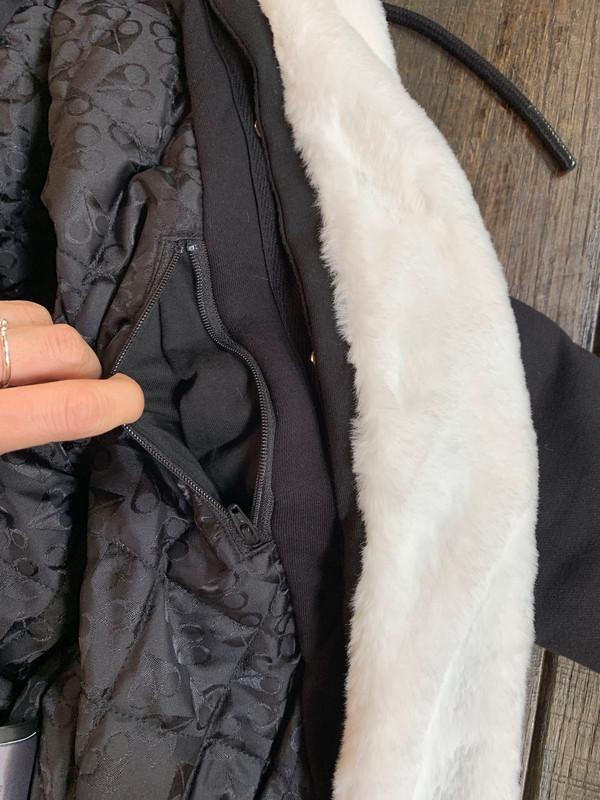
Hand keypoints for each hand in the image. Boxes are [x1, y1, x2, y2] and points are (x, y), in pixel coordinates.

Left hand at [0, 301, 143, 454]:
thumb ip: (26, 440)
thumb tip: (74, 425)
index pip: (73, 407)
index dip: (117, 402)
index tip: (128, 403)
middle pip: (65, 347)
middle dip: (86, 368)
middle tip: (70, 392)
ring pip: (40, 318)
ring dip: (53, 345)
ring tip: (35, 371)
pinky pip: (13, 309)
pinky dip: (26, 329)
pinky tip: (12, 355)